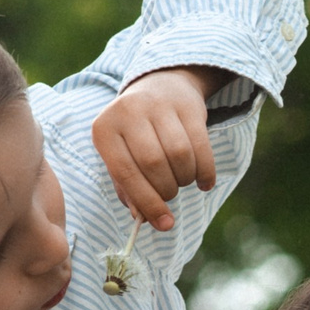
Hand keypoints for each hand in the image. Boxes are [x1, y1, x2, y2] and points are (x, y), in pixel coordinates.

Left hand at [93, 65, 223, 231]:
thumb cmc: (136, 133)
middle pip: (154, 164)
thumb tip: (145, 219)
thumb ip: (129, 188)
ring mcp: (158, 105)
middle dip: (167, 189)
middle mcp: (128, 112)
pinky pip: (201, 146)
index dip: (147, 202)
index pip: (125, 172)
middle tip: (171, 194)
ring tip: (183, 181)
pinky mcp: (187, 105)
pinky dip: (205, 171)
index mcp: (104, 129)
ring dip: (185, 179)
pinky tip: (204, 181)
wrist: (160, 85)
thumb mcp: (123, 155)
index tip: (164, 224)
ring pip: (179, 155)